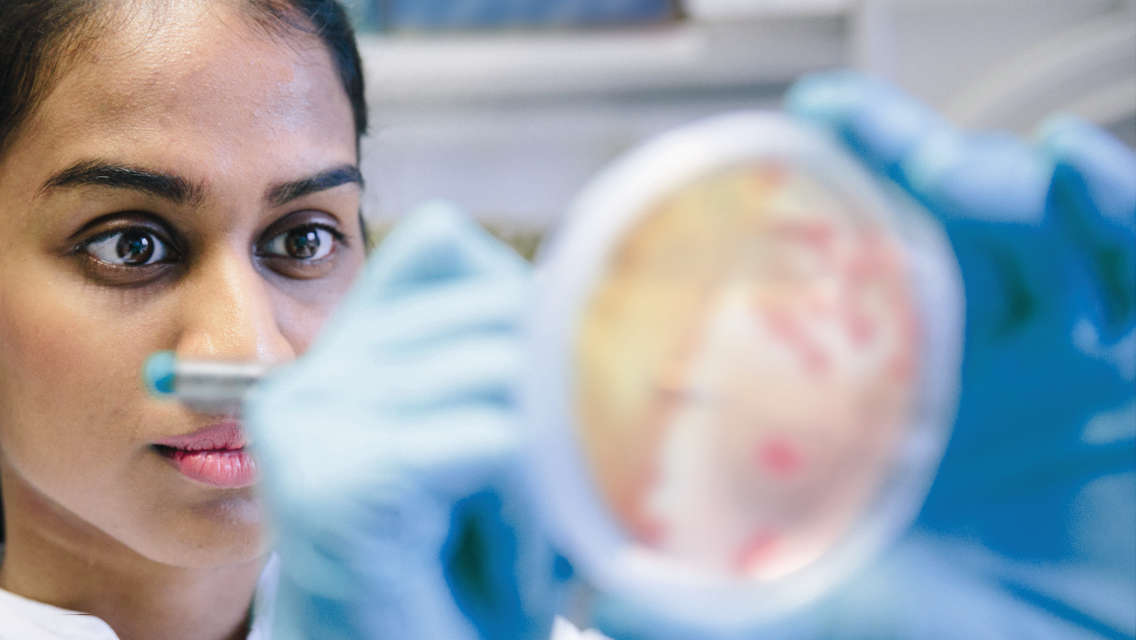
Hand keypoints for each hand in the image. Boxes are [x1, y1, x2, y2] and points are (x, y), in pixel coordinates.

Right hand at [246, 204, 568, 639]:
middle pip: (489, 308)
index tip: (550, 403)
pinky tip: (509, 569)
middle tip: (558, 504)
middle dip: (554, 398)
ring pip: (504, 373)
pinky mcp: (340, 485)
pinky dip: (533, 511)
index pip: (441, 245)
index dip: (520, 310)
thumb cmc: (452, 583)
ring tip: (529, 552)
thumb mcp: (477, 436)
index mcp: (330, 353)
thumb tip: (574, 281)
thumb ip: (489, 346)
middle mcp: (302, 379)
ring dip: (552, 471)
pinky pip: (496, 441)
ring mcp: (309, 428)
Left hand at [595, 71, 1135, 638]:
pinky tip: (1062, 158)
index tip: (756, 169)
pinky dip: (1105, 202)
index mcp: (906, 402)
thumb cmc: (987, 633)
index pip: (854, 283)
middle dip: (890, 158)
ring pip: (1029, 228)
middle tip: (833, 121)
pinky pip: (1134, 260)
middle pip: (940, 225)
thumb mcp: (851, 619)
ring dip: (980, 176)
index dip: (810, 217)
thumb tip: (615, 603)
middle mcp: (988, 360)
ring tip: (936, 163)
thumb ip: (739, 609)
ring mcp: (1072, 355)